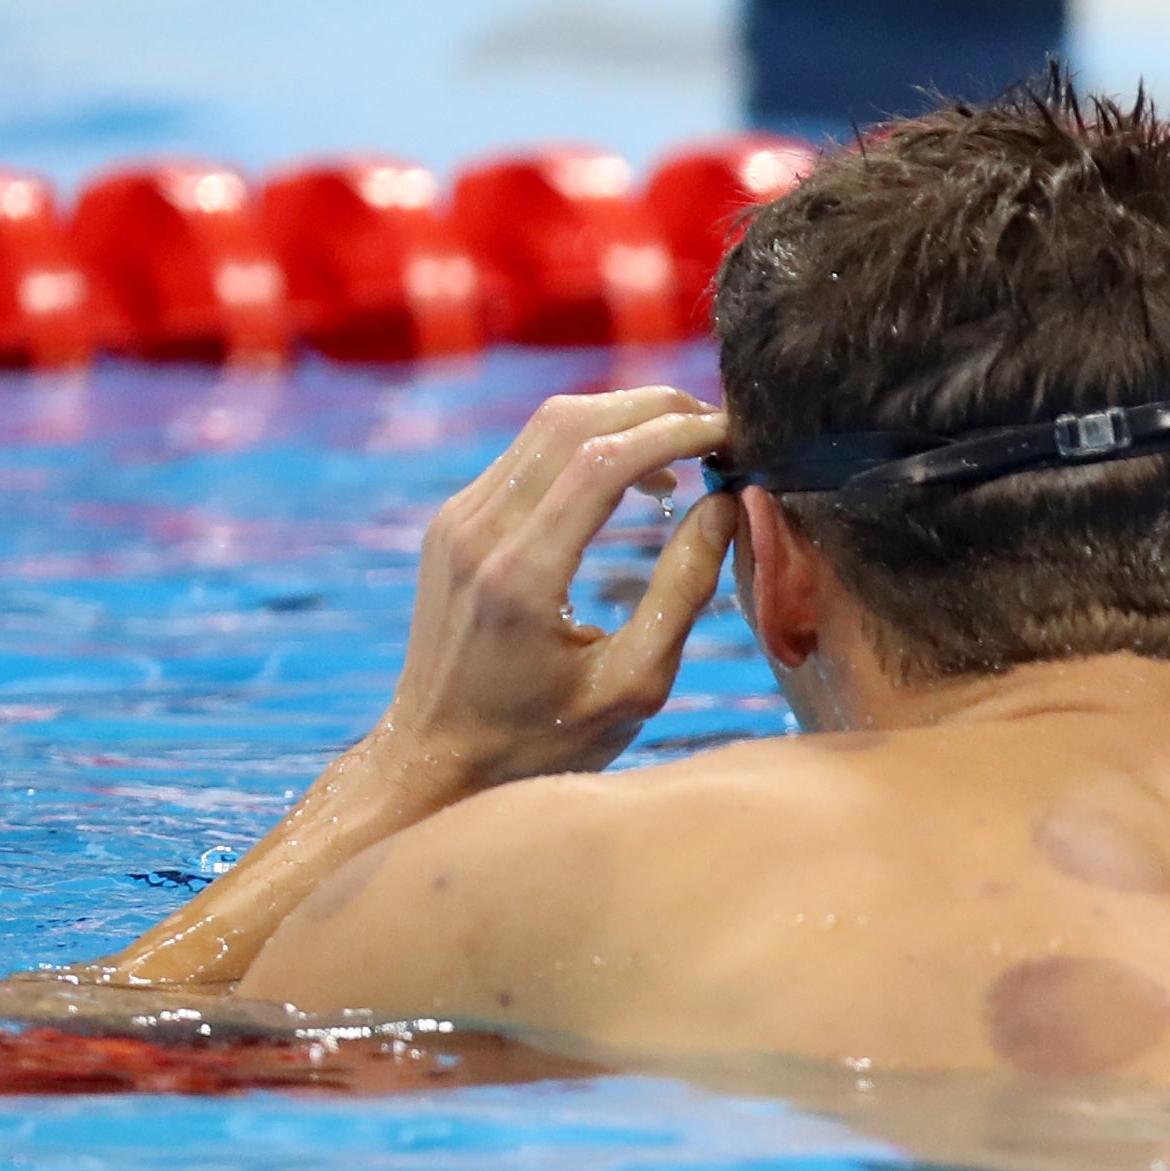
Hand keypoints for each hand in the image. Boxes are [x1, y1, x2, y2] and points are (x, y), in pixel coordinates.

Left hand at [370, 388, 738, 796]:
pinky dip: (589, 445)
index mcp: (521, 576)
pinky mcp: (453, 523)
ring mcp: (456, 522)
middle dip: (655, 408)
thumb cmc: (544, 741)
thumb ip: (685, 590)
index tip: (734, 435)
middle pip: (572, 421)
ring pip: (547, 426)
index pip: (603, 460)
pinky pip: (528, 454)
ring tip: (688, 450)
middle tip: (720, 429)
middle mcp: (477, 533)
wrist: (435, 762)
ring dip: (623, 420)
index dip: (677, 432)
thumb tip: (727, 506)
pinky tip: (635, 478)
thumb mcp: (634, 684)